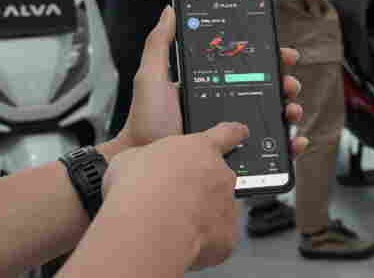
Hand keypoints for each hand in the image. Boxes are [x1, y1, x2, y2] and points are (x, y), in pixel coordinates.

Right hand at [102, 123, 246, 269]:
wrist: (148, 228)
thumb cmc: (138, 190)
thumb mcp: (131, 158)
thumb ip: (147, 158)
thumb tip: (140, 165)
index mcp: (200, 150)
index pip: (226, 134)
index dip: (234, 133)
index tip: (241, 132)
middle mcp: (220, 174)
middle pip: (218, 178)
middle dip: (201, 187)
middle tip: (174, 199)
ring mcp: (227, 205)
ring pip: (219, 208)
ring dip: (201, 214)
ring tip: (171, 224)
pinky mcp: (227, 235)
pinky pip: (218, 237)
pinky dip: (204, 241)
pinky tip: (180, 242)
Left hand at [118, 6, 304, 149]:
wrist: (148, 167)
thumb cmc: (146, 123)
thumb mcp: (151, 78)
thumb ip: (159, 44)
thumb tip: (169, 11)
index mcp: (215, 86)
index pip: (249, 68)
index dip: (271, 58)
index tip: (284, 52)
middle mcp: (230, 109)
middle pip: (269, 91)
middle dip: (286, 83)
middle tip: (288, 83)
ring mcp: (238, 135)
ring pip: (276, 119)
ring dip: (292, 110)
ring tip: (291, 109)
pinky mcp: (242, 160)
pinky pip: (274, 152)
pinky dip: (292, 145)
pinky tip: (297, 140)